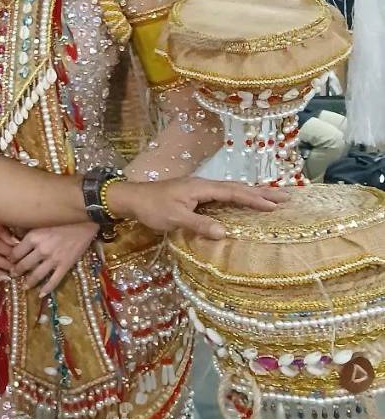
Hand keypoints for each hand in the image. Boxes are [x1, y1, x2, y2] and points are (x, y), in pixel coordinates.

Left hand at [10, 223, 99, 296]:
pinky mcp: (65, 265)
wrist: (85, 221)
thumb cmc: (62, 218)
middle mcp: (41, 250)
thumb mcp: (41, 220)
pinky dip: (46, 289)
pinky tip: (41, 294)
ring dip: (29, 282)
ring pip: (36, 275)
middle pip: (24, 265)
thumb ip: (27, 229)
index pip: (15, 252)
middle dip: (16, 271)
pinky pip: (54, 281)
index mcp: (33, 237)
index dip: (10, 258)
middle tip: (13, 274)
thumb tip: (14, 236)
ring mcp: (53, 259)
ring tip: (25, 286)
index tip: (8, 261)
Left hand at [108, 176, 285, 239]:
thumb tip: (224, 233)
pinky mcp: (195, 194)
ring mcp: (199, 189)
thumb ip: (199, 225)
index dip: (254, 199)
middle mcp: (203, 185)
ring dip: (252, 193)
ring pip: (231, 190)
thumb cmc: (152, 208)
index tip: (275, 206)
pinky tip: (244, 201)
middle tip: (287, 197)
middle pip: (237, 188)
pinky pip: (223, 194)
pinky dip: (238, 196)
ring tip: (274, 197)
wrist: (131, 198)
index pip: (233, 193)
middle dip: (262, 193)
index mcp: (201, 187)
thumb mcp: (174, 219)